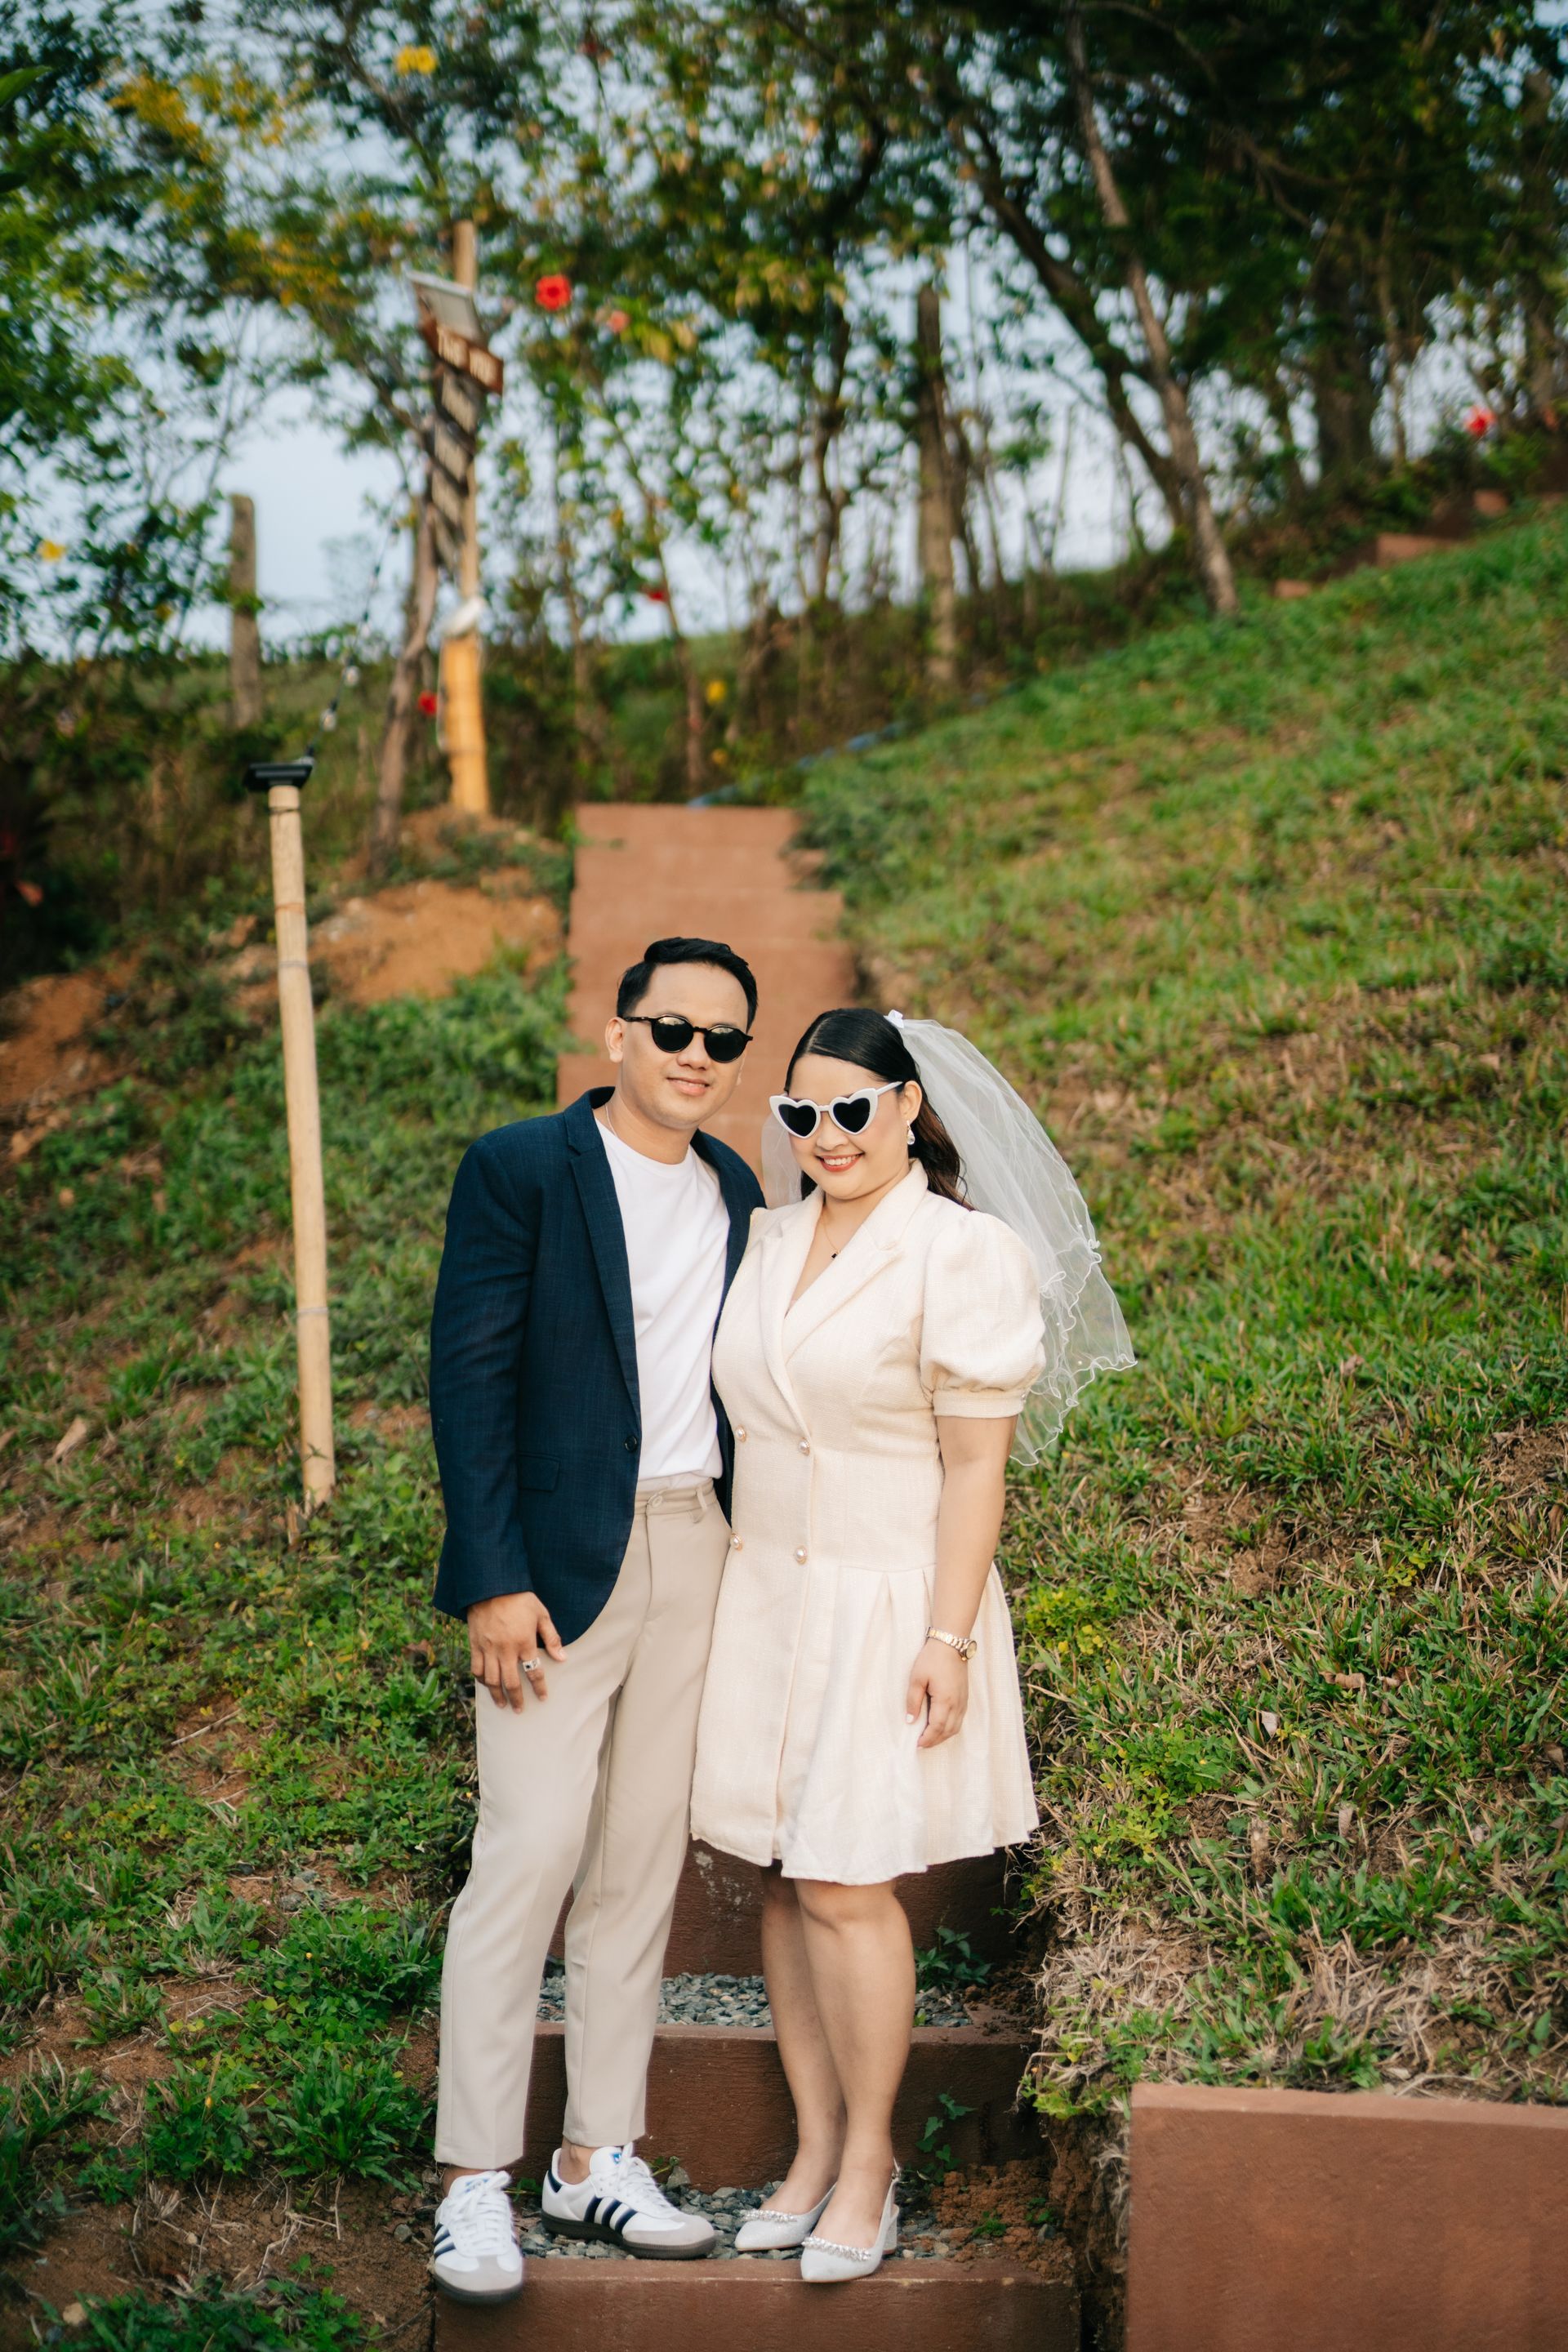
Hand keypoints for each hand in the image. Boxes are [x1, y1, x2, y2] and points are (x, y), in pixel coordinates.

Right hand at [468, 1592, 564, 1708]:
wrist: (490, 1586)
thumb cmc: (519, 1599)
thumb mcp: (541, 1614)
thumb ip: (551, 1638)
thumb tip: (562, 1658)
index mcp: (524, 1642)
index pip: (534, 1672)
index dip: (539, 1688)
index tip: (543, 1698)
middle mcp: (505, 1649)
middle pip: (511, 1682)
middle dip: (517, 1699)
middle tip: (519, 1710)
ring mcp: (488, 1648)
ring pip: (491, 1680)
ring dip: (497, 1695)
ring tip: (502, 1705)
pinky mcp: (475, 1645)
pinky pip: (476, 1668)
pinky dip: (481, 1680)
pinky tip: (486, 1685)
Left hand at [905, 1637, 969, 1748]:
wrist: (952, 1643)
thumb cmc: (932, 1659)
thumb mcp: (917, 1678)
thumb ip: (913, 1701)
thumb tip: (910, 1721)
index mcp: (945, 1700)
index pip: (937, 1727)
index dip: (927, 1739)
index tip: (917, 1745)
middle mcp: (957, 1704)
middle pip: (948, 1731)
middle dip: (935, 1741)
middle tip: (921, 1745)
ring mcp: (963, 1701)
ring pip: (956, 1727)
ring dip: (943, 1736)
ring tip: (930, 1738)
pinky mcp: (965, 1697)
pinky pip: (960, 1719)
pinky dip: (950, 1728)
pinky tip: (941, 1727)